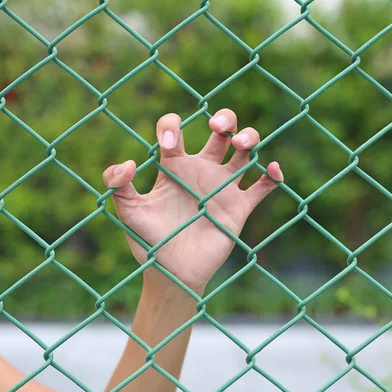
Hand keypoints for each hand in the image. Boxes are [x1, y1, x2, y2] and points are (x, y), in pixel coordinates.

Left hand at [102, 109, 282, 293]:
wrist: (171, 273)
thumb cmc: (148, 241)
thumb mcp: (128, 211)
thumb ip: (118, 185)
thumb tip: (130, 163)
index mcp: (174, 167)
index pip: (175, 131)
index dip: (172, 126)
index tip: (169, 144)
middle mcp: (201, 171)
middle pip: (222, 131)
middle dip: (225, 119)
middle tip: (218, 127)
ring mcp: (223, 188)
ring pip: (246, 152)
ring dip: (250, 138)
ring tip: (242, 144)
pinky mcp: (239, 208)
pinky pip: (263, 187)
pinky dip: (272, 176)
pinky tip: (273, 169)